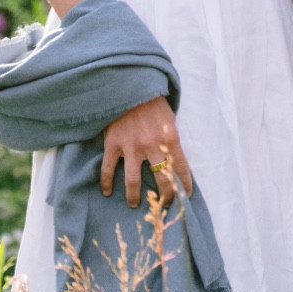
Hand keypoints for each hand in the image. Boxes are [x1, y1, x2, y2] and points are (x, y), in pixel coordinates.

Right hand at [100, 95, 191, 209]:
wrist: (131, 86)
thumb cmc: (153, 104)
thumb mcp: (170, 120)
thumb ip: (171, 141)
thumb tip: (174, 163)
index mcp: (170, 138)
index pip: (181, 168)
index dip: (184, 185)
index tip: (185, 197)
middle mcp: (152, 145)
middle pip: (161, 179)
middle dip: (164, 196)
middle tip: (162, 205)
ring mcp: (131, 145)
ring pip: (133, 181)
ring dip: (134, 197)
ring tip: (134, 204)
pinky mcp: (113, 143)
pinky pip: (109, 169)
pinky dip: (106, 183)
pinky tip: (107, 192)